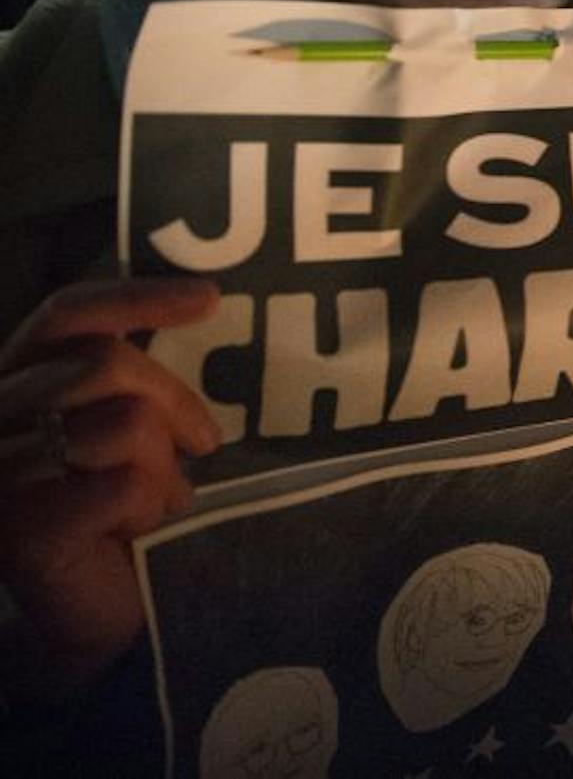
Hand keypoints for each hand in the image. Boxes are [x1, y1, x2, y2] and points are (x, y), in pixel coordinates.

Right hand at [0, 278, 221, 699]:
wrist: (100, 617)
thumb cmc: (123, 513)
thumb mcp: (133, 430)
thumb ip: (134, 377)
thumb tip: (204, 298)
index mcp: (17, 385)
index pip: (66, 316)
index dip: (134, 295)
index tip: (211, 297)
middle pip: (104, 362)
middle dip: (174, 400)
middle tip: (203, 443)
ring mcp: (0, 477)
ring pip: (122, 422)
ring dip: (161, 467)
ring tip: (153, 504)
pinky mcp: (22, 531)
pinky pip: (123, 485)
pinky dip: (150, 508)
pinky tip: (133, 534)